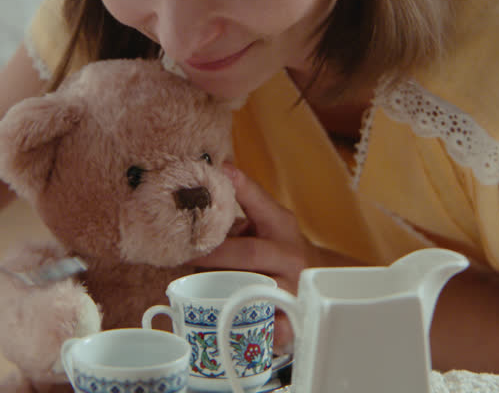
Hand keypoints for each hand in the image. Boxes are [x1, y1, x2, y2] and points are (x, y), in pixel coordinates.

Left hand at [192, 164, 352, 351]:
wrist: (312, 278)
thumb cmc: (275, 247)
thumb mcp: (264, 221)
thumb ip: (238, 206)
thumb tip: (207, 186)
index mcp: (281, 226)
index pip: (260, 203)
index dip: (241, 189)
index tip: (221, 172)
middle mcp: (290, 255)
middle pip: (249, 253)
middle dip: (215, 254)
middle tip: (186, 253)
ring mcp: (292, 287)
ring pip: (254, 289)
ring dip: (223, 289)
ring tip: (195, 287)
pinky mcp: (291, 316)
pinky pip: (274, 325)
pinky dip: (256, 326)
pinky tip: (236, 324)